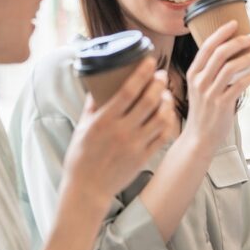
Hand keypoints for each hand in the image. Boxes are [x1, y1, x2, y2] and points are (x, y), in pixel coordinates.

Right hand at [62, 56, 177, 199]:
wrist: (87, 188)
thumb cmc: (81, 156)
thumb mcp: (82, 127)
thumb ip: (92, 105)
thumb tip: (97, 84)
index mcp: (104, 121)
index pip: (128, 91)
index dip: (142, 74)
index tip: (150, 61)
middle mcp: (122, 131)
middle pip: (148, 101)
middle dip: (159, 84)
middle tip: (162, 75)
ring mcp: (135, 145)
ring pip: (160, 117)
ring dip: (166, 102)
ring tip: (165, 93)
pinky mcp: (144, 157)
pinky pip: (163, 136)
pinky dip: (169, 122)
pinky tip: (167, 113)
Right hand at [182, 20, 249, 157]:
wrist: (199, 137)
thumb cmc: (203, 109)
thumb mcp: (200, 86)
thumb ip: (210, 70)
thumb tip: (231, 51)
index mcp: (193, 73)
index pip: (206, 46)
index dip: (221, 32)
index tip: (234, 23)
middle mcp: (199, 81)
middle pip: (220, 53)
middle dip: (238, 42)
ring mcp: (210, 93)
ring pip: (231, 68)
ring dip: (247, 58)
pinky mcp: (221, 105)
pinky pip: (239, 85)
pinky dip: (249, 76)